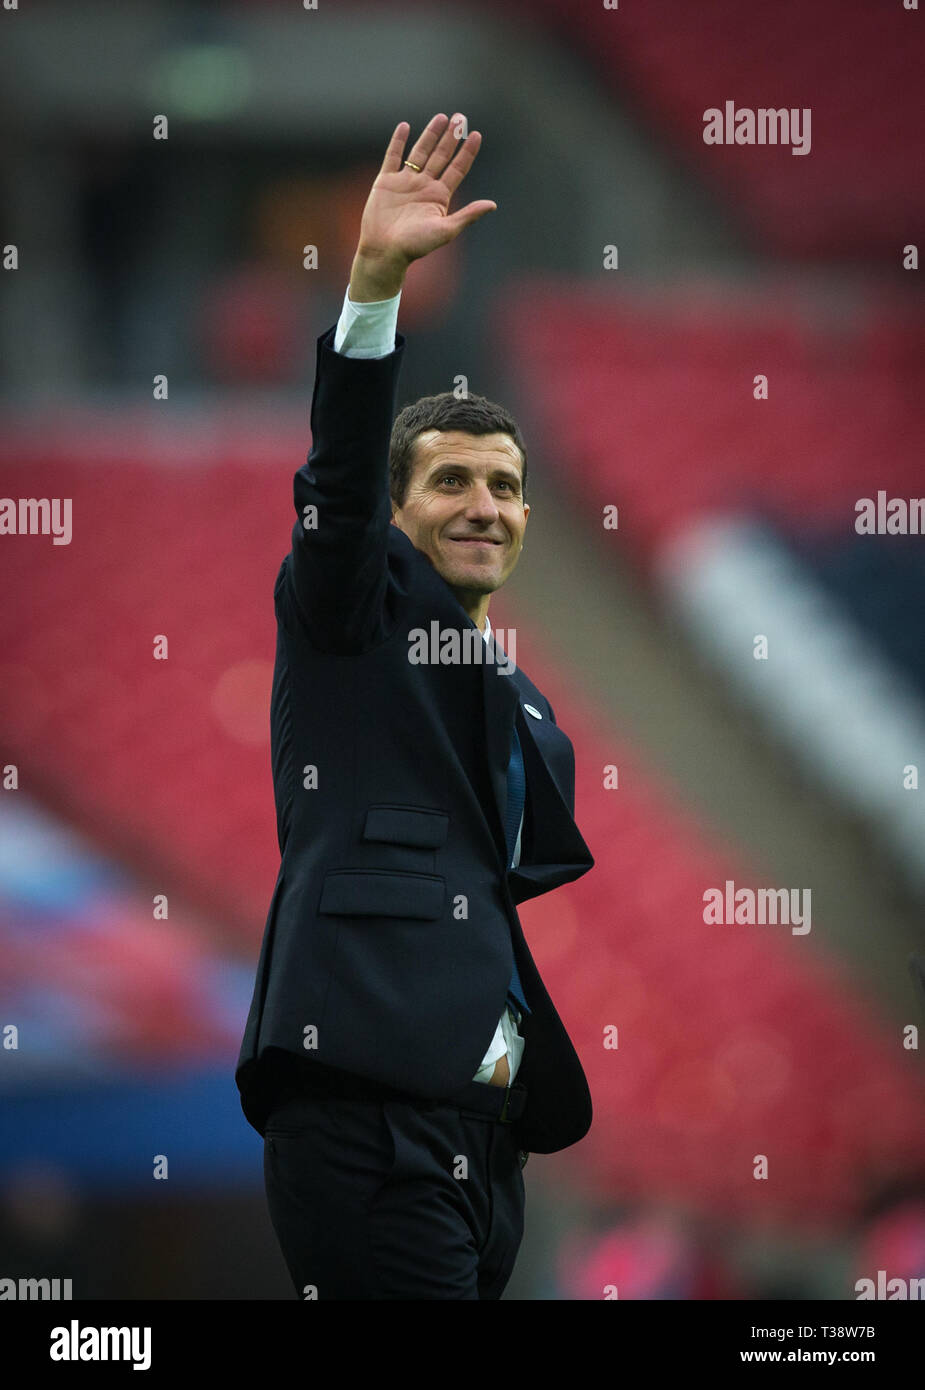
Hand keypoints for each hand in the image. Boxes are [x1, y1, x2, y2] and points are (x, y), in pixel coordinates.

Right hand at [349, 113, 495, 300]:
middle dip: (451, 137)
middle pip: (441, 156)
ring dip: (430, 134)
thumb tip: (493, 205)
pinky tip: (405, 126)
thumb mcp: (446, 230)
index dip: (467, 152)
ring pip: (420, 152)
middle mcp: (424, 186)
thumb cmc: (415, 245)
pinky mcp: (386, 182)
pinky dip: (398, 142)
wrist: (384, 251)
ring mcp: (405, 182)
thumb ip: (468, 215)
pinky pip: (392, 157)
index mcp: (439, 196)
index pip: (457, 169)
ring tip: (441, 118)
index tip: (476, 135)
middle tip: (460, 118)